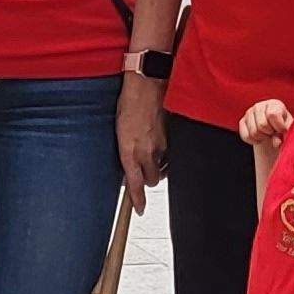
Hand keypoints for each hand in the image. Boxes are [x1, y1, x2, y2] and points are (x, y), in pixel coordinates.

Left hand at [115, 73, 169, 204]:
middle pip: (152, 180)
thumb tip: (129, 166)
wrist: (147, 84)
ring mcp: (162, 146)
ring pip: (162, 168)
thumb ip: (125, 151)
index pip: (135, 183)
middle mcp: (146, 152)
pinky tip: (159, 142)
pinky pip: (171, 154)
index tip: (139, 209)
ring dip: (157, 165)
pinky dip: (165, 153)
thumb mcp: (120, 131)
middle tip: (144, 169)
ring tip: (151, 151)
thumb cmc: (130, 103)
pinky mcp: (173, 138)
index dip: (138, 199)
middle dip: (149, 178)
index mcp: (129, 150)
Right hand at [235, 98, 293, 153]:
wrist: (275, 131)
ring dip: (262, 138)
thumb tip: (276, 143)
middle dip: (269, 133)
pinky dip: (254, 141)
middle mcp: (260, 106)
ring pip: (253, 133)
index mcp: (274, 104)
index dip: (279, 127)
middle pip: (261, 125)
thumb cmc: (283, 128)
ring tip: (267, 134)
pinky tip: (260, 138)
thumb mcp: (288, 129)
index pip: (272, 115)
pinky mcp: (242, 121)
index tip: (282, 130)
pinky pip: (246, 136)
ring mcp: (249, 113)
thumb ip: (285, 134)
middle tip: (273, 132)